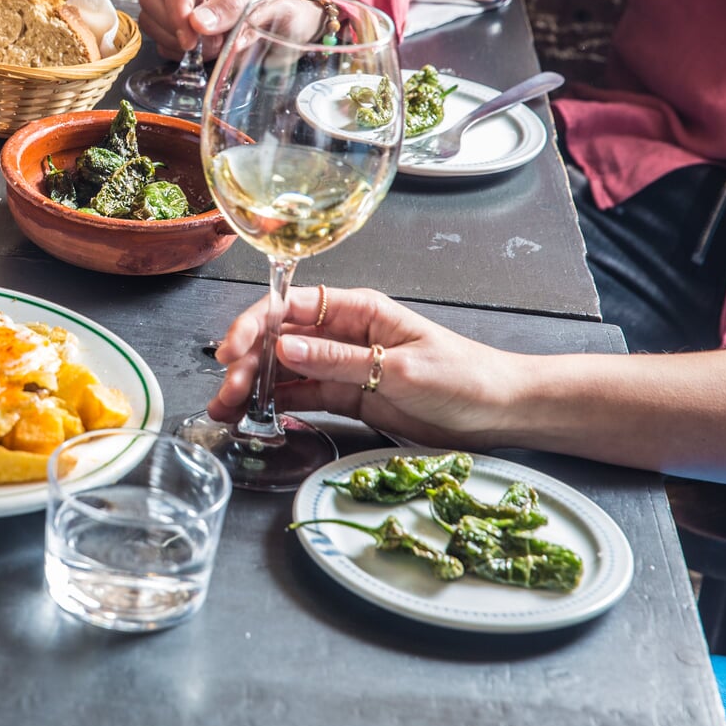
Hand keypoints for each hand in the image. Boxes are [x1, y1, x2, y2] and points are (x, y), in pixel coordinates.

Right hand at [137, 0, 314, 59]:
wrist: (301, 16)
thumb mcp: (272, 0)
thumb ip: (235, 8)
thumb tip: (197, 23)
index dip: (177, 9)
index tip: (191, 39)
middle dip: (173, 26)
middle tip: (202, 45)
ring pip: (151, 17)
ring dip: (174, 39)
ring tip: (210, 47)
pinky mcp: (181, 21)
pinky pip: (159, 36)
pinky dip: (174, 49)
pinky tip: (200, 52)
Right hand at [211, 287, 521, 449]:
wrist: (500, 412)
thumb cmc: (464, 377)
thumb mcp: (400, 368)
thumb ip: (339, 359)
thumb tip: (284, 346)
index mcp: (357, 310)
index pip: (291, 306)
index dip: (255, 324)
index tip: (232, 350)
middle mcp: (342, 333)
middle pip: (278, 340)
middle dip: (246, 365)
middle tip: (225, 396)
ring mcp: (341, 365)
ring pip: (283, 371)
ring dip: (253, 389)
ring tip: (226, 412)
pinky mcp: (346, 396)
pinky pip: (301, 397)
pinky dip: (275, 407)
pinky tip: (254, 419)